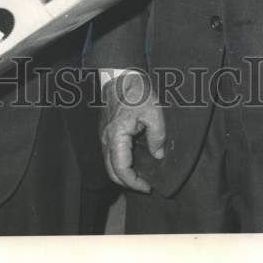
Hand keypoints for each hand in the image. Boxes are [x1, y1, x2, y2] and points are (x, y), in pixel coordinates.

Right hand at [100, 70, 165, 193]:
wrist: (122, 76)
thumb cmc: (137, 93)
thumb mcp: (154, 112)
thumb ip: (157, 136)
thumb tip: (158, 155)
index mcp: (117, 136)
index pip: (121, 169)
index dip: (134, 182)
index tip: (148, 187)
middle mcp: (107, 138)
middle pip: (111, 171)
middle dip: (127, 182)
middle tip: (144, 185)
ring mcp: (105, 135)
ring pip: (109, 163)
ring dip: (123, 173)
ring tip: (141, 175)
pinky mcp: (107, 131)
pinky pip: (111, 153)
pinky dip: (120, 163)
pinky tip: (134, 161)